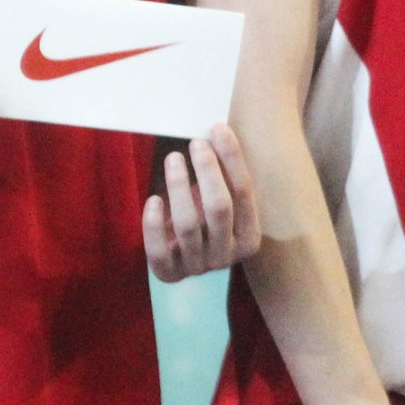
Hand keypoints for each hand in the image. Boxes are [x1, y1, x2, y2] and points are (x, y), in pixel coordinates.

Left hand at [145, 125, 261, 280]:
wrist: (184, 258)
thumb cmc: (204, 218)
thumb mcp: (222, 199)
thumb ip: (224, 176)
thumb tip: (218, 130)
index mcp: (250, 239)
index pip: (244, 193)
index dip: (231, 159)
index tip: (218, 130)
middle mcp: (228, 257)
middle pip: (219, 208)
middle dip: (208, 171)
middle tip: (197, 143)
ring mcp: (198, 268)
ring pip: (188, 225)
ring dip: (179, 186)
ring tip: (174, 159)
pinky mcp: (169, 274)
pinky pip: (159, 252)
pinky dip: (153, 225)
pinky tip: (153, 199)